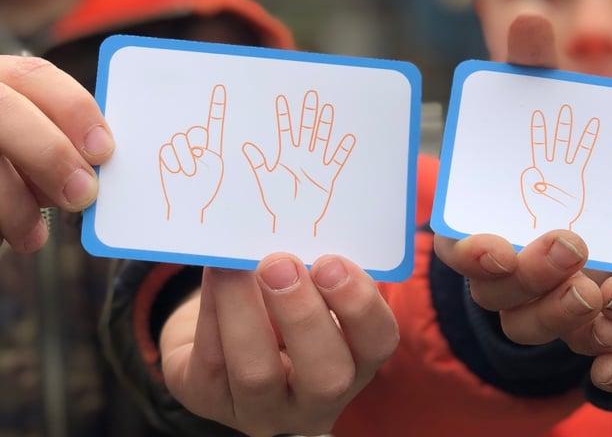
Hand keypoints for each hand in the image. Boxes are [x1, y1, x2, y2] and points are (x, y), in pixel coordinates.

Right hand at [0, 56, 112, 251]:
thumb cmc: (13, 154)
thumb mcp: (30, 138)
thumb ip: (56, 140)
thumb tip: (95, 170)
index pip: (34, 77)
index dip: (74, 110)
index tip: (103, 150)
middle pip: (5, 111)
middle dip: (49, 154)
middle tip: (82, 195)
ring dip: (13, 203)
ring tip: (33, 235)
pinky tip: (4, 238)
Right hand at [159, 84, 225, 223]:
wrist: (186, 208)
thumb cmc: (204, 191)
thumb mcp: (215, 171)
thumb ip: (211, 156)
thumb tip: (196, 148)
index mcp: (212, 146)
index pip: (215, 123)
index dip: (217, 106)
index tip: (221, 88)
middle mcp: (196, 145)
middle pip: (194, 132)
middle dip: (194, 148)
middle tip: (195, 167)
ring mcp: (180, 150)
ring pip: (179, 140)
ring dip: (184, 159)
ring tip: (187, 174)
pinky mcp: (166, 157)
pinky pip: (166, 150)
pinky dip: (172, 163)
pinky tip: (176, 173)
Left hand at [160, 255, 397, 436]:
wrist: (220, 327)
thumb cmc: (278, 296)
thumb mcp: (307, 283)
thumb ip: (311, 264)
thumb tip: (294, 225)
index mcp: (354, 359)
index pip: (378, 341)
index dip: (360, 304)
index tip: (331, 261)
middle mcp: (314, 397)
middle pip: (327, 377)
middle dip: (303, 315)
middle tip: (280, 263)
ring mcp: (261, 408)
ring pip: (257, 374)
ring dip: (245, 309)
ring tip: (233, 264)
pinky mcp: (210, 400)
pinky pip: (211, 360)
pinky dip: (212, 310)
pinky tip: (213, 272)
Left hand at [243, 90, 355, 235]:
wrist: (293, 220)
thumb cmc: (278, 201)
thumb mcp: (266, 180)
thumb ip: (258, 162)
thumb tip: (246, 146)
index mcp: (287, 156)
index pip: (285, 130)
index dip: (283, 115)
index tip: (281, 98)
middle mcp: (302, 156)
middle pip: (306, 130)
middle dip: (308, 113)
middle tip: (311, 95)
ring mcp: (315, 165)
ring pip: (321, 140)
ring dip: (324, 126)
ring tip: (328, 109)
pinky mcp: (327, 177)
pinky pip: (336, 160)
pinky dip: (342, 150)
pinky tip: (348, 138)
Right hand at [435, 10, 611, 354]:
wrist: (593, 204)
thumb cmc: (551, 151)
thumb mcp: (550, 111)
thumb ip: (538, 69)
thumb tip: (530, 12)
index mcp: (480, 220)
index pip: (460, 246)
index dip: (472, 253)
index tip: (496, 247)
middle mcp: (500, 269)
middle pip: (499, 291)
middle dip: (531, 275)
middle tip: (572, 243)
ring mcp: (534, 301)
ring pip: (533, 324)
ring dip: (563, 312)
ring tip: (602, 290)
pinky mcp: (571, 322)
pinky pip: (576, 344)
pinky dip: (596, 336)